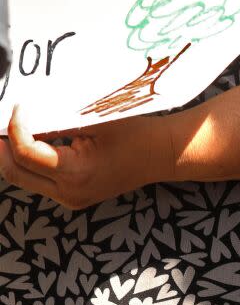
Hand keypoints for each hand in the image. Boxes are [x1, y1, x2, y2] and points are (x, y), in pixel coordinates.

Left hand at [0, 106, 171, 208]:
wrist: (160, 155)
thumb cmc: (134, 134)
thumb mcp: (92, 120)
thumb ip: (54, 121)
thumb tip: (22, 116)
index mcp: (76, 174)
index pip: (26, 153)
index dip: (14, 127)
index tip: (18, 106)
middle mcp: (69, 193)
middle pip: (14, 172)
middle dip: (1, 145)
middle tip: (2, 118)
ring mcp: (70, 198)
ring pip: (22, 178)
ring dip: (10, 153)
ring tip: (11, 128)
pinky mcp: (72, 196)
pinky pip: (37, 180)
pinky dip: (26, 160)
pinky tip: (28, 139)